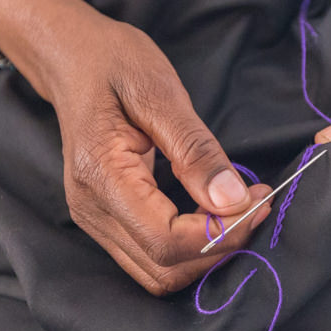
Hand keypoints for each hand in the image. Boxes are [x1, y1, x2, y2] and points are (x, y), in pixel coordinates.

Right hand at [0, 0, 271, 294]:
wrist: (70, 56)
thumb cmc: (112, 63)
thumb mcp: (160, 92)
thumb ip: (195, 150)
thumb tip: (232, 200)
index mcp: (101, 176)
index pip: (166, 240)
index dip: (221, 233)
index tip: (260, 198)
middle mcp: (91, 210)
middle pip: (163, 269)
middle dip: (219, 247)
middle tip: (257, 203)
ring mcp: (93, 219)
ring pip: (157, 274)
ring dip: (206, 253)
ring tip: (240, 209)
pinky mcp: (104, 218)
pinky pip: (149, 256)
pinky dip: (188, 248)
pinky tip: (213, 214)